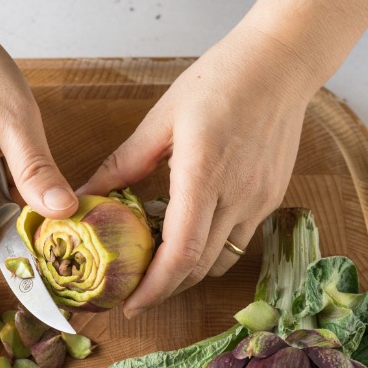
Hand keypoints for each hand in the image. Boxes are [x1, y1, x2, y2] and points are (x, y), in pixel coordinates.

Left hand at [79, 30, 314, 317]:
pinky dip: (210, 251)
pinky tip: (189, 238)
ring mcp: (258, 201)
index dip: (155, 287)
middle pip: (199, 268)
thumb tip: (86, 194)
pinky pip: (238, 240)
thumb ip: (124, 163)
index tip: (131, 304)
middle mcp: (236, 196)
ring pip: (221, 261)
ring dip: (188, 274)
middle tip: (135, 295)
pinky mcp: (271, 198)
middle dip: (165, 289)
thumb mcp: (162, 118)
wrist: (281, 63)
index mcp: (202, 174)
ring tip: (159, 270)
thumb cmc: (220, 82)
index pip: (181, 252)